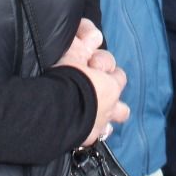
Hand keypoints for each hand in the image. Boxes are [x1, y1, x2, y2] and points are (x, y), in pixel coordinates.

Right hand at [54, 19, 127, 144]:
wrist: (53, 112)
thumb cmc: (65, 79)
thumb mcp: (72, 55)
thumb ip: (84, 44)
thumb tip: (96, 34)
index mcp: (110, 87)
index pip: (119, 77)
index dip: (107, 72)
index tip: (92, 68)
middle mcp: (110, 108)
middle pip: (122, 106)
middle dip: (112, 99)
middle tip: (95, 93)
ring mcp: (100, 127)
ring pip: (112, 125)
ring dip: (106, 118)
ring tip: (93, 115)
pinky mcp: (87, 140)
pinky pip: (96, 138)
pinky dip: (92, 133)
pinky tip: (83, 131)